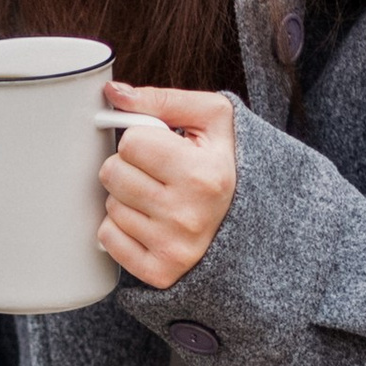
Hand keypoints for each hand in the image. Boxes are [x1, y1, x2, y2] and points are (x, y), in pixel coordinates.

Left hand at [98, 85, 237, 289]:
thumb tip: (113, 93)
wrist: (257, 223)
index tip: (162, 149)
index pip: (131, 142)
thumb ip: (163, 100)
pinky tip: (150, 224)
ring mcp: (174, 247)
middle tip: (158, 174)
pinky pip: (108, 239)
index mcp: (203, 174)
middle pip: (112, 173)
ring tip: (160, 199)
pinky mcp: (159, 272)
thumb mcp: (213, 120)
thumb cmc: (226, 165)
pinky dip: (122, 229)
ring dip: (127, 199)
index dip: (142, 139)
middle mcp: (188, 214)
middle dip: (129, 167)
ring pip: (110, 206)